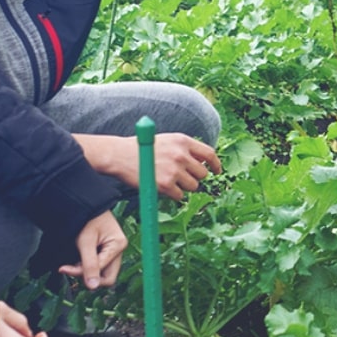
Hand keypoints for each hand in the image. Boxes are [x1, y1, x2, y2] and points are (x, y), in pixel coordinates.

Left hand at [58, 211, 125, 289]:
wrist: (84, 202)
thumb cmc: (86, 217)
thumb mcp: (85, 241)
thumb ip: (89, 264)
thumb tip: (92, 287)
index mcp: (118, 245)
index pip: (104, 272)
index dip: (83, 274)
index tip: (64, 269)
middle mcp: (118, 249)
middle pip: (107, 277)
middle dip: (88, 276)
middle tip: (70, 269)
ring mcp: (113, 251)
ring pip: (101, 272)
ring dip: (85, 271)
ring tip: (71, 262)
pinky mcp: (105, 251)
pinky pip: (98, 265)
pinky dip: (86, 265)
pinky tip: (76, 259)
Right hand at [80, 133, 221, 200]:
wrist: (120, 155)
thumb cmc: (142, 148)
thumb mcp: (167, 140)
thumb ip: (185, 149)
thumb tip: (202, 164)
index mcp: (183, 141)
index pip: (209, 154)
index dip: (215, 164)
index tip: (216, 171)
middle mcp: (181, 155)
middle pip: (202, 174)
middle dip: (195, 178)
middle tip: (182, 177)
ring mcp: (174, 170)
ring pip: (193, 186)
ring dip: (184, 187)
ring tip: (169, 180)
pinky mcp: (165, 185)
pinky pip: (180, 196)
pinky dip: (173, 194)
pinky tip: (162, 187)